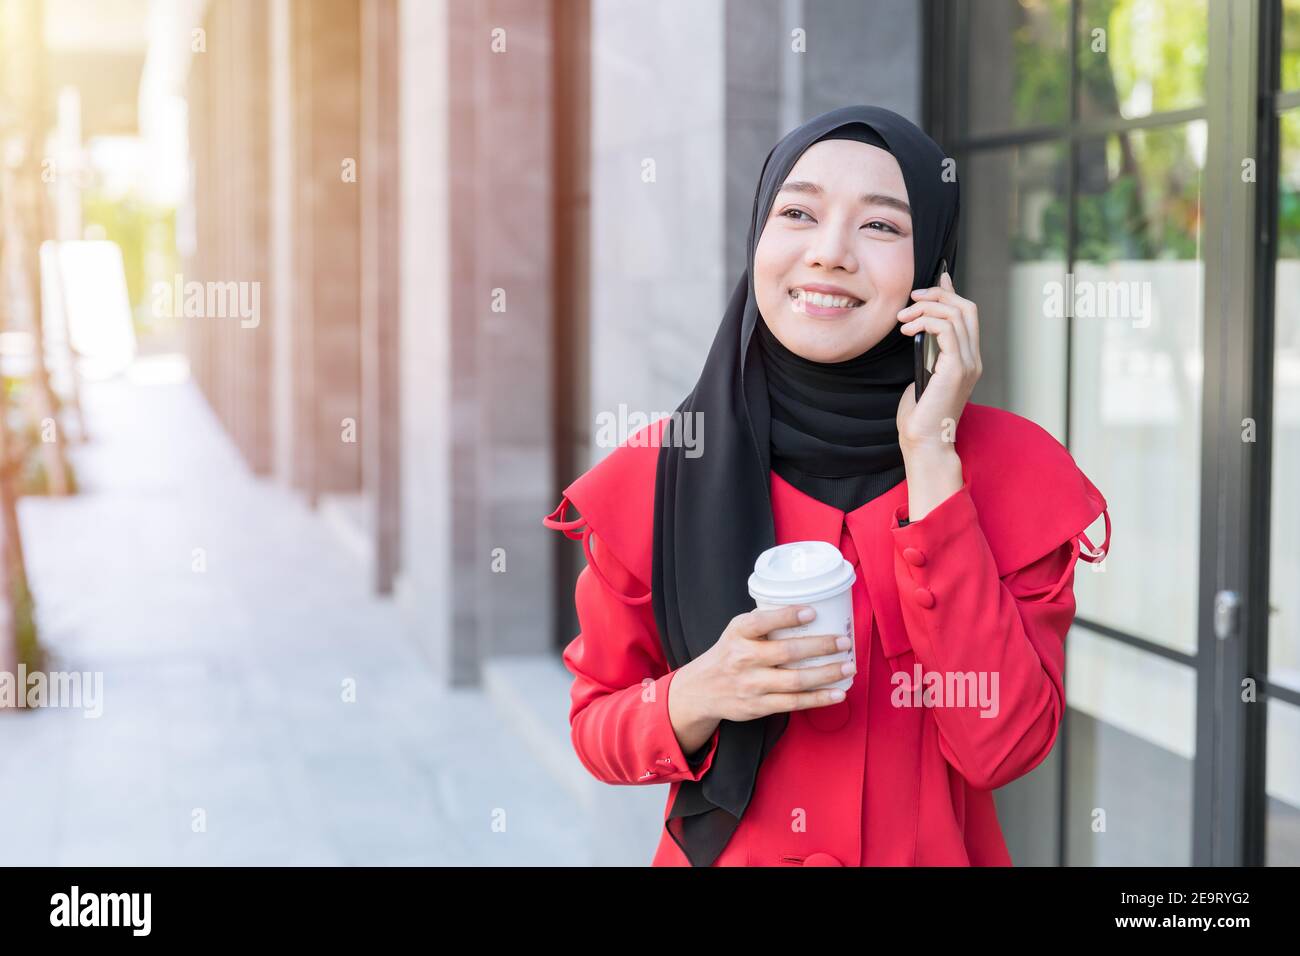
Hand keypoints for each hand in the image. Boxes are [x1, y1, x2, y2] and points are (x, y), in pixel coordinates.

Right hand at [668, 606, 852, 751]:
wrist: (701, 690)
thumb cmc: (729, 654)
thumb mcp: (736, 631)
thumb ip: (764, 623)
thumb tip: (809, 611)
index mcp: (738, 633)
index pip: (761, 622)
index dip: (787, 616)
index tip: (812, 612)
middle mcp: (743, 658)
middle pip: (786, 652)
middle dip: (820, 646)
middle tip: (844, 642)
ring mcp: (752, 685)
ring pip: (795, 680)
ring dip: (826, 674)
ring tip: (848, 667)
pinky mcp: (759, 706)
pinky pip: (794, 703)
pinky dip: (819, 698)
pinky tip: (838, 693)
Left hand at [894, 270, 982, 451]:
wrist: (923, 442)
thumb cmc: (918, 416)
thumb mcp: (921, 376)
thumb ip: (926, 354)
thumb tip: (917, 330)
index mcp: (967, 360)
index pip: (967, 315)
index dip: (952, 292)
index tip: (936, 278)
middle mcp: (973, 359)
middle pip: (966, 307)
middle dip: (938, 293)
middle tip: (911, 298)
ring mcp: (968, 363)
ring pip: (956, 313)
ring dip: (925, 308)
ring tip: (902, 319)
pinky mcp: (957, 368)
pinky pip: (946, 328)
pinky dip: (925, 321)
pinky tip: (906, 329)